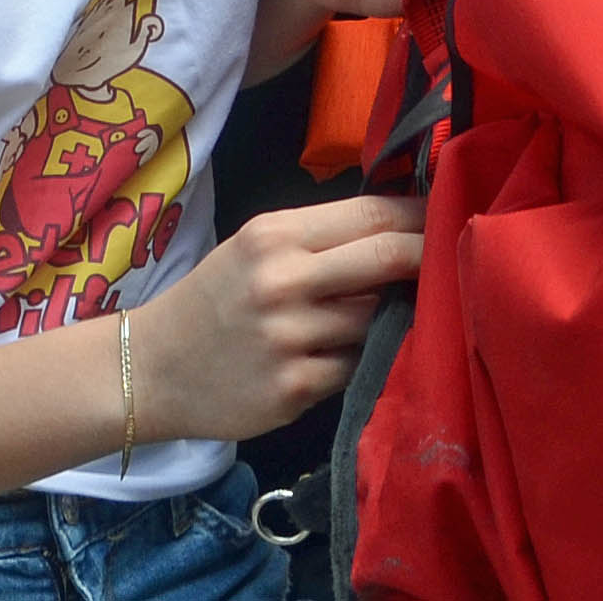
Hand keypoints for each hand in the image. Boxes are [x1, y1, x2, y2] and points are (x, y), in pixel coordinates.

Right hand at [130, 197, 427, 443]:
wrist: (151, 369)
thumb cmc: (214, 300)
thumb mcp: (255, 249)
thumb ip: (320, 240)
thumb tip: (403, 232)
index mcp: (276, 235)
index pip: (372, 214)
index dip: (420, 215)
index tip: (447, 216)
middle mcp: (284, 280)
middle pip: (388, 258)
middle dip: (428, 256)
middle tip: (451, 258)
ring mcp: (290, 337)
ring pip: (378, 318)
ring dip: (388, 317)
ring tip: (376, 316)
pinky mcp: (295, 388)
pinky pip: (357, 367)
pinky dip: (361, 361)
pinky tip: (342, 357)